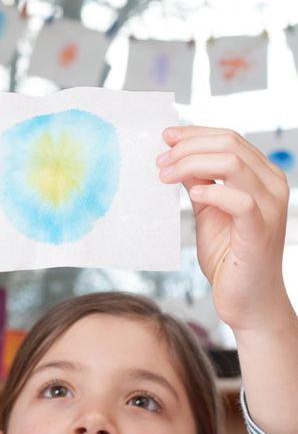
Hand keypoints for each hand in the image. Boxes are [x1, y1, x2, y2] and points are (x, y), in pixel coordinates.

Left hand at [157, 126, 289, 331]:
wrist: (247, 300)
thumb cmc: (230, 257)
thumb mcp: (207, 209)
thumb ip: (199, 180)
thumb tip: (176, 154)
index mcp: (261, 176)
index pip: (229, 138)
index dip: (194, 134)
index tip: (166, 138)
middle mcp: (272, 185)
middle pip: (230, 143)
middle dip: (188, 147)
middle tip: (161, 162)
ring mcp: (270, 207)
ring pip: (233, 163)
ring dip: (192, 164)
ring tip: (166, 176)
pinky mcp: (260, 231)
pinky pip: (240, 201)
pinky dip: (212, 192)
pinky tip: (192, 195)